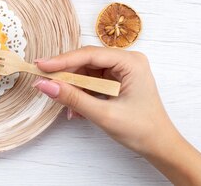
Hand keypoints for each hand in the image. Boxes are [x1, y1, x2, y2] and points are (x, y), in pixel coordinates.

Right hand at [34, 46, 200, 184]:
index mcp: (130, 62)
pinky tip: (75, 109)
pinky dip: (80, 94)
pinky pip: (91, 81)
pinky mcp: (116, 80)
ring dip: (73, 88)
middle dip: (65, 75)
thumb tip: (44, 84)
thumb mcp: (103, 115)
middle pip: (85, 61)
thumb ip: (73, 98)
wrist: (160, 147)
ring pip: (86, 71)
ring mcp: (121, 70)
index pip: (89, 54)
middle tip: (43, 82)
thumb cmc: (142, 130)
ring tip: (65, 105)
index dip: (62, 60)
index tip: (40, 66)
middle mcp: (126, 61)